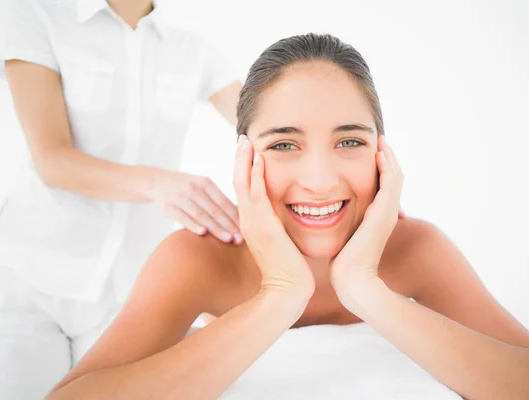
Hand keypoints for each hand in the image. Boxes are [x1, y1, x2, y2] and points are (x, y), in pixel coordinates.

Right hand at [150, 170, 241, 243]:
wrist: (158, 182)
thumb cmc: (187, 188)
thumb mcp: (202, 187)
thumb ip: (217, 200)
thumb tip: (240, 218)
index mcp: (205, 183)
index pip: (224, 202)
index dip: (236, 216)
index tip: (247, 228)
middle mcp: (194, 188)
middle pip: (215, 210)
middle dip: (229, 225)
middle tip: (241, 239)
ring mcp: (180, 197)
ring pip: (201, 215)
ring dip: (216, 228)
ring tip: (228, 239)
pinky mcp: (169, 207)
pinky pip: (183, 217)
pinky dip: (193, 225)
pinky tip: (203, 233)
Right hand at [234, 135, 314, 294]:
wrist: (288, 290)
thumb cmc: (289, 270)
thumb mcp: (281, 243)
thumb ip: (279, 228)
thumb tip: (287, 218)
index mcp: (252, 224)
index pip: (246, 191)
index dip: (246, 170)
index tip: (250, 152)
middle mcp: (248, 221)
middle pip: (239, 182)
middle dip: (240, 159)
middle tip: (243, 138)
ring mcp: (253, 223)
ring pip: (243, 184)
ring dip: (244, 161)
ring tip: (246, 140)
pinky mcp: (263, 226)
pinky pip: (257, 194)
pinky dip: (257, 175)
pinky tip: (260, 158)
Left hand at [330, 136, 403, 297]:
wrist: (352, 280)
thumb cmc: (343, 261)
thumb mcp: (345, 234)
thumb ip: (344, 222)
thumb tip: (330, 213)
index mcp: (379, 216)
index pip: (385, 185)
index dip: (381, 167)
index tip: (371, 151)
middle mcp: (387, 213)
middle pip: (394, 177)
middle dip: (387, 158)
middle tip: (379, 140)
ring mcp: (388, 214)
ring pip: (395, 177)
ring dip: (389, 157)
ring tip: (381, 142)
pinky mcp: (383, 215)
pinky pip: (390, 184)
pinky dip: (387, 167)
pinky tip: (379, 154)